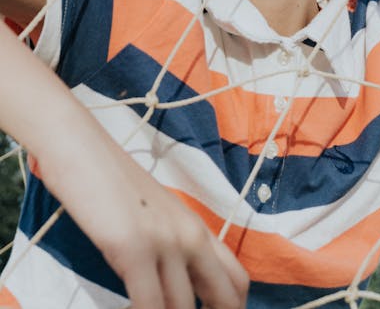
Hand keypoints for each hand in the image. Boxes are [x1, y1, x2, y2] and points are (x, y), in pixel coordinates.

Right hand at [0, 20, 247, 308]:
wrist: (81, 146)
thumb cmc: (110, 182)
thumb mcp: (153, 214)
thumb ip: (172, 246)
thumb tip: (173, 287)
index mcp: (196, 227)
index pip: (238, 280)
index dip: (230, 307)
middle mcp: (190, 235)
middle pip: (225, 298)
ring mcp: (164, 241)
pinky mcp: (133, 247)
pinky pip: (149, 306)